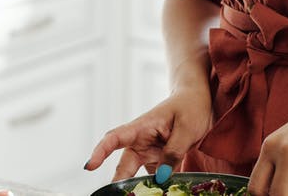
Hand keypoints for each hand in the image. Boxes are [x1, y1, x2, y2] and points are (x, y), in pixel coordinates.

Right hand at [84, 86, 212, 179]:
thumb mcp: (186, 129)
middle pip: (125, 165)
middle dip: (119, 182)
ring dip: (139, 188)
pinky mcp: (160, 160)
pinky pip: (154, 177)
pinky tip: (162, 193)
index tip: (89, 166)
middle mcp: (141, 141)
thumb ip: (173, 152)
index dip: (100, 152)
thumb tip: (161, 177)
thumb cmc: (190, 107)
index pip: (114, 138)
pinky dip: (156, 188)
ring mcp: (150, 152)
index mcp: (142, 127)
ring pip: (138, 174)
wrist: (198, 101)